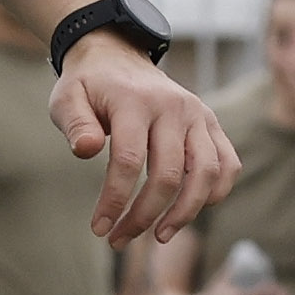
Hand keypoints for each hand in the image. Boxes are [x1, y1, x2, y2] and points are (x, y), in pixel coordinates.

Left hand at [52, 43, 238, 244]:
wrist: (118, 55)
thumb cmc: (89, 86)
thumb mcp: (67, 98)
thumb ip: (75, 124)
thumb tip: (86, 151)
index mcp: (135, 102)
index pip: (129, 161)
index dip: (115, 200)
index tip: (99, 228)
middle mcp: (174, 108)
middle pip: (169, 174)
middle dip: (145, 215)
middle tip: (120, 239)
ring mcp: (198, 115)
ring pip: (207, 173)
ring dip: (185, 212)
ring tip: (160, 236)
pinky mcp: (211, 123)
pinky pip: (228, 163)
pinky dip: (216, 192)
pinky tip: (190, 211)